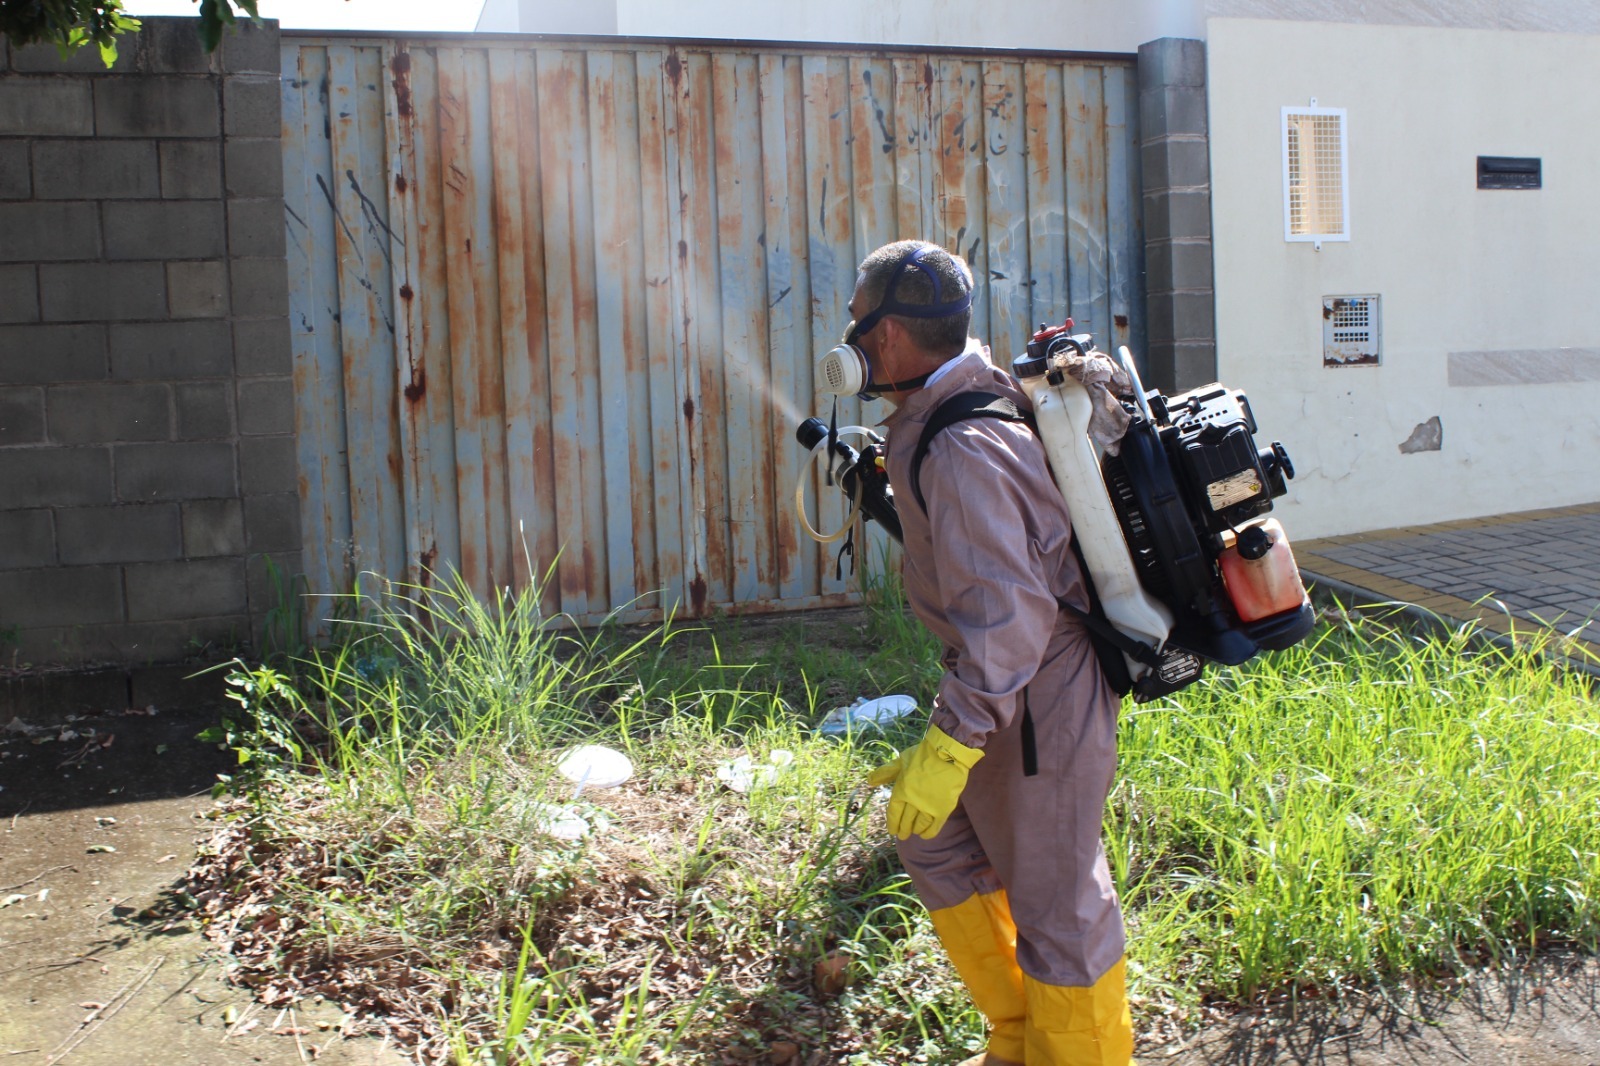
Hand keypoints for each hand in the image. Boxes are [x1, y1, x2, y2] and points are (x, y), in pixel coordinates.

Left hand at [866, 724, 983, 839]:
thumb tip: (870, 781)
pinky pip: (934, 826)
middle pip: (906, 821)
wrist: (948, 753)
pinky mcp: (943, 809)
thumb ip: (885, 773)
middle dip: (903, 830)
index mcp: (901, 790)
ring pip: (919, 825)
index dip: (892, 823)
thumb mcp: (901, 762)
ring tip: (913, 832)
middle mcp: (913, 801)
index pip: (894, 813)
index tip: (892, 830)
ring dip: (915, 830)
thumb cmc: (922, 755)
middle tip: (902, 835)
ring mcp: (929, 807)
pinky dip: (929, 832)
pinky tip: (925, 834)